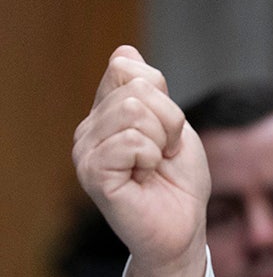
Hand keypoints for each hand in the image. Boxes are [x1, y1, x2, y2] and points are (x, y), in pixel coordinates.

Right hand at [72, 45, 210, 276]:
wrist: (183, 225)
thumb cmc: (179, 180)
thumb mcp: (173, 125)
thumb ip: (150, 90)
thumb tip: (124, 51)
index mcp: (105, 113)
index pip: (127, 67)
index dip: (163, 96)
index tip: (167, 130)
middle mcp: (88, 129)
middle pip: (137, 88)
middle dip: (169, 120)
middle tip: (164, 153)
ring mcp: (85, 151)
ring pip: (133, 110)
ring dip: (161, 139)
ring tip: (153, 165)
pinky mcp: (92, 173)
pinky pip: (130, 141)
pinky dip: (151, 157)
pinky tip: (144, 176)